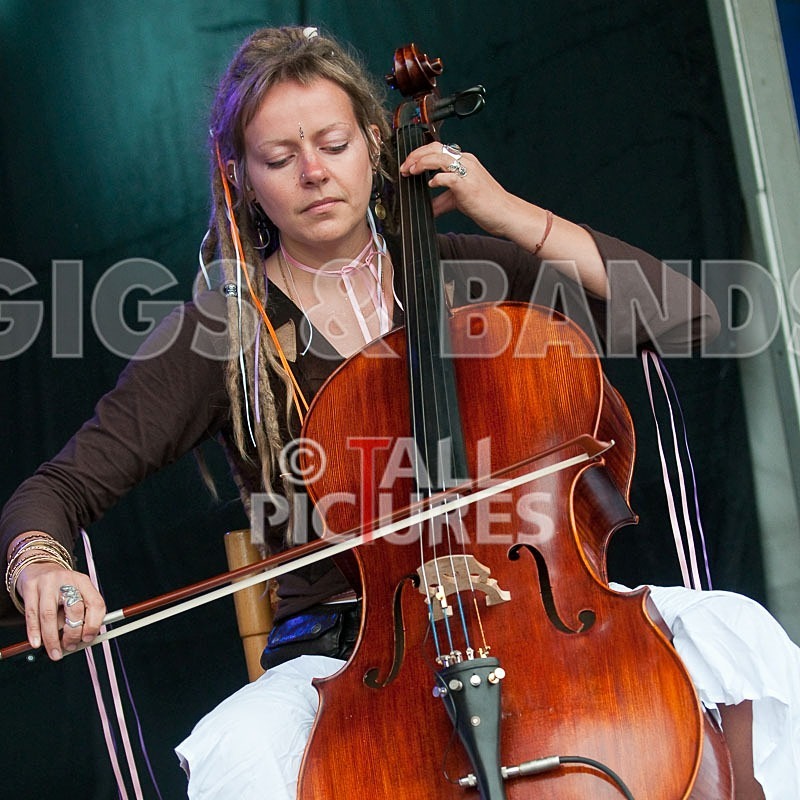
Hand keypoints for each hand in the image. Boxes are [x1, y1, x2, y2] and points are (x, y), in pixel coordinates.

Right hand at [15, 561, 105, 659]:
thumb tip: (83, 640)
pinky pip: (31, 614)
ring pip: (50, 615)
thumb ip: (82, 613)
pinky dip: (34, 632)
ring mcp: (47, 583)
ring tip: (55, 652)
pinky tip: (37, 643)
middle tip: (70, 646)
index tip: (88, 639)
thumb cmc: (61, 586)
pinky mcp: (30, 588)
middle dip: (73, 633)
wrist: (39, 567)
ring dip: (52, 639)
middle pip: (74, 609)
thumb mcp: (76, 592)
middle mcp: (67, 580)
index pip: (96, 603)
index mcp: (84, 582)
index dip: (93, 624)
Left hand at [398, 141, 514, 236]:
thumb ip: (443, 201)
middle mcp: (465, 162)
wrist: (505, 214)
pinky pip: (448, 176)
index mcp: (464, 162)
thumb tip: (429, 208)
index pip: (437, 149)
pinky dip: (436, 179)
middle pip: (434, 148)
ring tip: (410, 171)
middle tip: (404, 167)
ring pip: (438, 157)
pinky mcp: (467, 185)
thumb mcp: (460, 200)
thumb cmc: (487, 205)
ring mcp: (467, 172)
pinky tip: (431, 184)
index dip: (419, 155)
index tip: (408, 165)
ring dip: (420, 163)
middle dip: (415, 156)